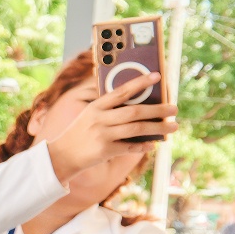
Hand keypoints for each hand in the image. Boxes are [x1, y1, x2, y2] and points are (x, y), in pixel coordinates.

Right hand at [44, 72, 176, 181]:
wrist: (60, 157)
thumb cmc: (79, 134)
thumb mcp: (88, 116)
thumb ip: (109, 109)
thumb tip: (140, 106)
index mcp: (96, 107)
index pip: (121, 91)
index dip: (140, 83)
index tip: (157, 76)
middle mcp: (99, 119)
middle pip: (134, 112)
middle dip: (157, 110)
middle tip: (174, 109)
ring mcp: (102, 136)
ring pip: (136, 129)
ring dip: (157, 128)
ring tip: (173, 127)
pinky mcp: (104, 151)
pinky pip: (129, 147)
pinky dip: (143, 146)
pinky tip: (153, 144)